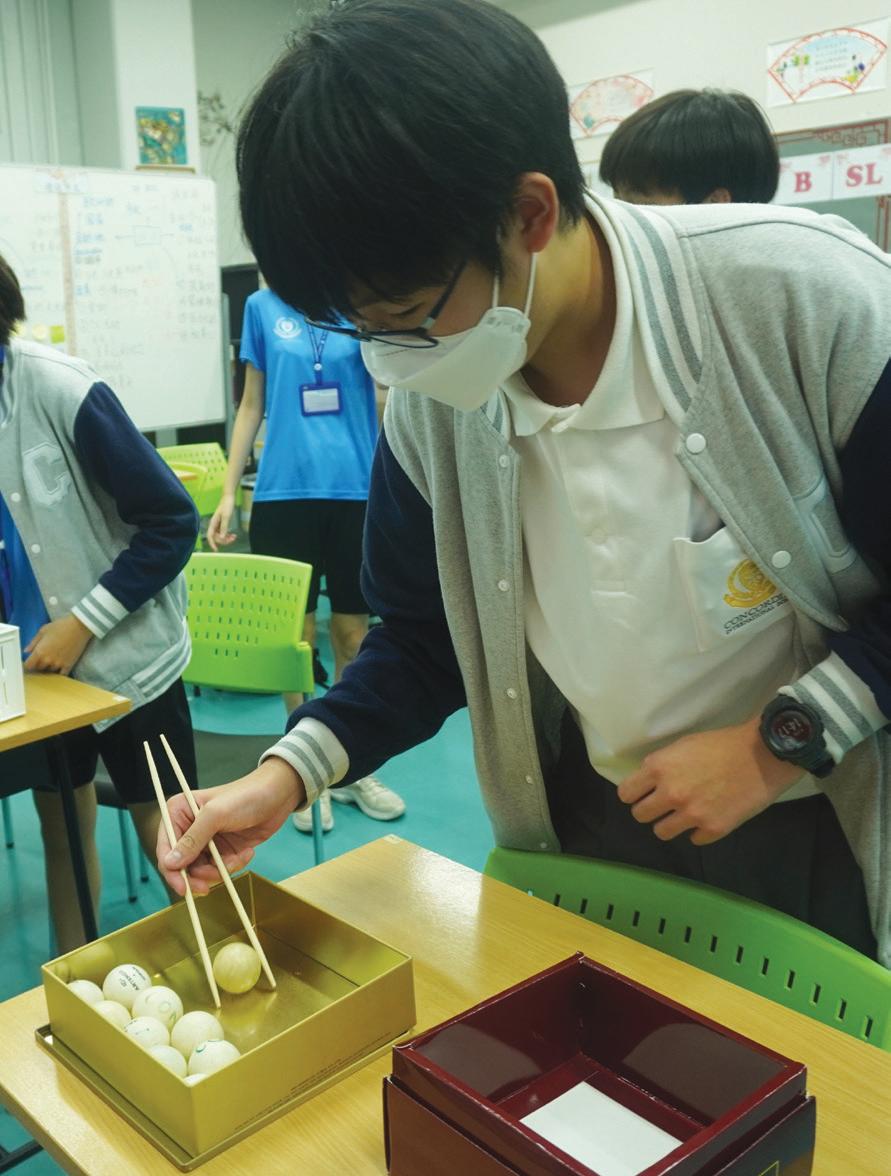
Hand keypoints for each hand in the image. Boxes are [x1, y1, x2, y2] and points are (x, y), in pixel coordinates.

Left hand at [24, 614, 92, 673]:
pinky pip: (61, 674)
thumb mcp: (43, 631)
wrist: (79, 627)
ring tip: (51, 659)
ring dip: (48, 667)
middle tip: (40, 658)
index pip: (28, 665)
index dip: (27, 664)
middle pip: (38, 668)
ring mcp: (59, 664)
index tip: (29, 661)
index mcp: (40, 652)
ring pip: (49, 671)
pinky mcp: (69, 665)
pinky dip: (59, 672)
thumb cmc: (60, 626)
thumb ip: (33, 643)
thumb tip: (26, 651)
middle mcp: (48, 660)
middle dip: (37, 664)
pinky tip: (59, 666)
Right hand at [157, 758, 306, 895]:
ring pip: (203, 871)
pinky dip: (234, 865)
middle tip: (213, 881)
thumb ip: (193, 840)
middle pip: (183, 866)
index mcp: (179, 813)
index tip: (184, 889)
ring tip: (239, 856)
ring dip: (221, 869)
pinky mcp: (223, 849)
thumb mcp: (217, 815)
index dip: (172, 871)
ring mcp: (207, 841)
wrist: (278, 795)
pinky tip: (247, 852)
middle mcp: (189, 828)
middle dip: (200, 874)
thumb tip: (170, 863)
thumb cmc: (246, 796)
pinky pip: (221, 869)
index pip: (165, 848)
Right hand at [206, 494, 237, 550]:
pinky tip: (233, 535)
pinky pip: (223, 532)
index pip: (210, 536)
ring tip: (234, 537)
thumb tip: (222, 537)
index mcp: (213, 523)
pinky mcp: (222, 523)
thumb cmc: (227, 505)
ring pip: (220, 535)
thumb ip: (224, 527)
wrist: (229, 498)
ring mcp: (218, 524)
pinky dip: (228, 535)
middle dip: (223, 540)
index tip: (216, 550)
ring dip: (226, 538)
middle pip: (216, 537)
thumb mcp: (226, 516)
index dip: (212, 543)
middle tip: (232, 539)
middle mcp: (214, 524)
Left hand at [616, 717, 802, 845]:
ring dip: (671, 824)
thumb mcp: (682, 746)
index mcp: (659, 768)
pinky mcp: (713, 829)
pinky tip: (708, 817)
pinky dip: (698, 831)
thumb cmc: (722, 744)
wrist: (762, 754)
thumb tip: (646, 783)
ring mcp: (691, 814)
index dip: (634, 794)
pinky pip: (693, 839)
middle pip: (640, 816)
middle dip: (650, 810)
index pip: (626, 794)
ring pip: (662, 832)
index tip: (642, 794)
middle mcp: (671, 793)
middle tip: (664, 805)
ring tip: (685, 814)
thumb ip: (661, 766)